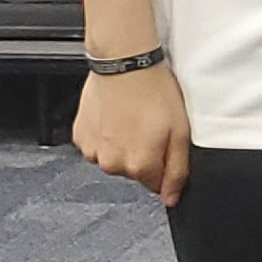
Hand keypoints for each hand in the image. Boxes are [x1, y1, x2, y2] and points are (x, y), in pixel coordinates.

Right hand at [72, 64, 191, 207]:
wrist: (124, 64)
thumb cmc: (154, 91)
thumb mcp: (181, 131)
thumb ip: (177, 170)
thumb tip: (171, 198)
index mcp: (139, 165)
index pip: (156, 184)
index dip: (164, 164)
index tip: (164, 143)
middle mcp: (112, 163)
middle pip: (134, 171)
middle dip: (145, 153)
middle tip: (150, 125)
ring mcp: (93, 151)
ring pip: (115, 158)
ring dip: (124, 144)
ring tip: (132, 117)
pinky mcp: (81, 136)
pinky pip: (98, 145)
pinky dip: (107, 135)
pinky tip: (117, 115)